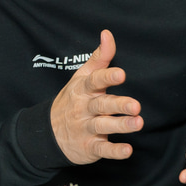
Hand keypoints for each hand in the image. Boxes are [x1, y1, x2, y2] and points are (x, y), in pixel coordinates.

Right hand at [50, 29, 142, 164]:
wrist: (47, 133)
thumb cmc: (72, 100)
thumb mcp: (81, 77)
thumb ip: (99, 58)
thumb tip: (107, 34)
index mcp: (83, 90)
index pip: (94, 82)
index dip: (107, 77)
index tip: (121, 74)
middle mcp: (84, 108)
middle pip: (102, 105)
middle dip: (119, 105)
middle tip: (135, 106)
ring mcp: (86, 128)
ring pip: (104, 126)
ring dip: (121, 125)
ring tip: (138, 123)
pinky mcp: (89, 147)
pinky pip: (102, 149)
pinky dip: (114, 151)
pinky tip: (127, 150)